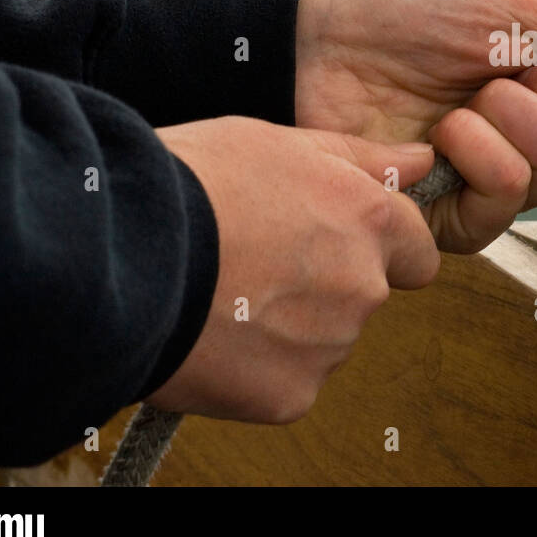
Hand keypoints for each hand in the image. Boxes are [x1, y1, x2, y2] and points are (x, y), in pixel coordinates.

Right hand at [146, 116, 437, 423]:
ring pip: (325, 339)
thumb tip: (420, 159)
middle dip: (328, 283)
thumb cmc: (192, 183)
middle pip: (366, 294)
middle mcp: (364, 286)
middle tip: (257, 262)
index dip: (379, 245)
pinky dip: (255, 368)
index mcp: (370, 221)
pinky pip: (285, 381)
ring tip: (222, 293)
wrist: (117, 253)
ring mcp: (329, 345)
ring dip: (290, 325)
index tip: (335, 240)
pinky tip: (210, 334)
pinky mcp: (289, 395)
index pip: (416, 250)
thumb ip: (358, 157)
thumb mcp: (278, 142)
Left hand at [294, 0, 536, 252]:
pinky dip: (481, 154)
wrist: (317, 38)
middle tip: (525, 68)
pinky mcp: (454, 218)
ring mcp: (504, 184)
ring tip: (470, 96)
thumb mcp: (519, 4)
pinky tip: (443, 132)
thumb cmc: (411, 11)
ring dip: (522, 118)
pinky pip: (507, 201)